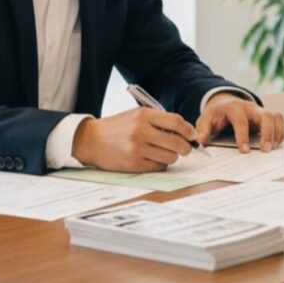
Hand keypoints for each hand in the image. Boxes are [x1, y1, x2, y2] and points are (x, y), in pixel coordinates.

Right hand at [71, 107, 195, 171]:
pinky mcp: (134, 164)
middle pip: (177, 142)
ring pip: (170, 157)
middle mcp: (141, 131)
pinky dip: (160, 164)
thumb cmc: (118, 127)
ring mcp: (137, 149)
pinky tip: (153, 158)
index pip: (176, 122)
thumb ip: (159, 121)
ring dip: (172, 156)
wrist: (91, 140)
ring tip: (164, 152)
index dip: (188, 130)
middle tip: (185, 148)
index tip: (192, 135)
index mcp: (143, 116)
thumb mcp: (137, 116)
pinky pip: (159, 167)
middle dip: (186, 147)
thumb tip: (185, 132)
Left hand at [196, 93, 283, 152]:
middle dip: (267, 133)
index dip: (243, 135)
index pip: (241, 120)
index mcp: (234, 108)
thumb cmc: (216, 115)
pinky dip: (281, 132)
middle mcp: (250, 107)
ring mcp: (261, 110)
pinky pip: (280, 120)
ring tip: (272, 148)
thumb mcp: (206, 120)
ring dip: (277, 133)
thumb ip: (203, 129)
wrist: (225, 104)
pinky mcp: (268, 114)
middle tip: (265, 151)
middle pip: (265, 115)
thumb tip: (200, 140)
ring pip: (276, 116)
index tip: (244, 151)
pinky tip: (276, 143)